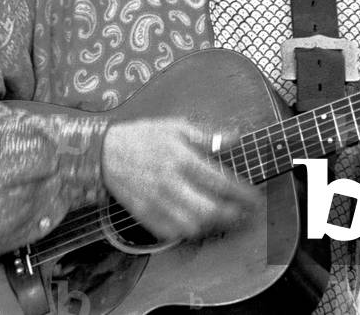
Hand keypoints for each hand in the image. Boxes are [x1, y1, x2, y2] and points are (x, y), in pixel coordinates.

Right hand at [99, 118, 258, 241]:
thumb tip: (236, 137)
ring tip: (225, 219)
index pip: (220, 182)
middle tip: (246, 214)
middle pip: (209, 210)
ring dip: (213, 226)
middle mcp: (171, 184)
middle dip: (233, 215)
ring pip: (192, 226)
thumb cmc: (143, 136)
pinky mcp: (145, 216)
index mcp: (181, 159)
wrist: (104, 154)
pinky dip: (189, 232)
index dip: (242, 193)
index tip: (255, 197)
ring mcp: (157, 203)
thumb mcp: (176, 126)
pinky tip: (199, 224)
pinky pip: (171, 233)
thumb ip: (207, 135)